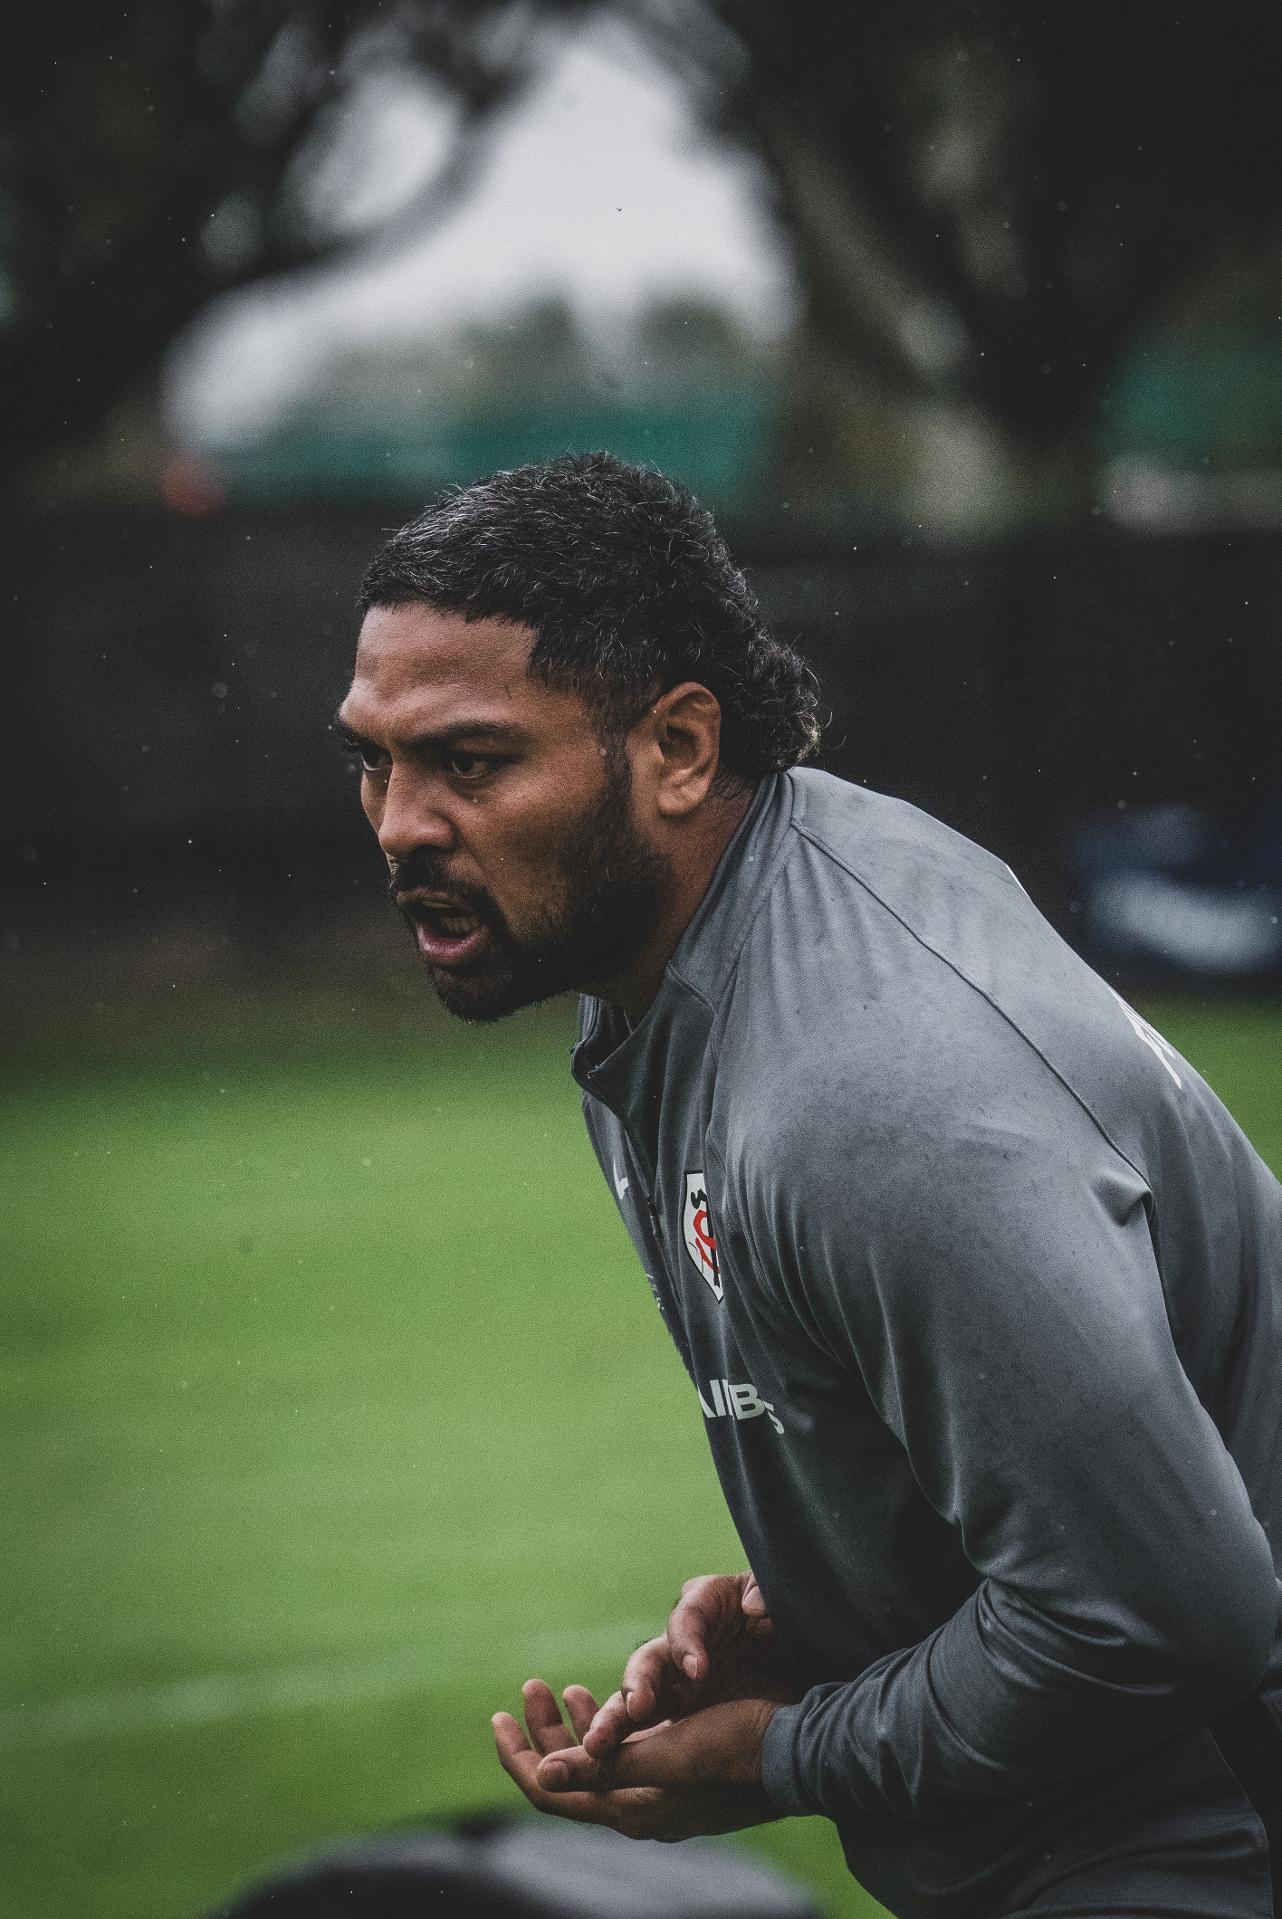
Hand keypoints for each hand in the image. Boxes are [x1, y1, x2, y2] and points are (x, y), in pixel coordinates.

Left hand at [491, 1678, 780, 1841]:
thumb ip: (603, 1764)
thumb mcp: (665, 1752)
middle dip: (540, 1732)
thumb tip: (539, 1773)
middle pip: (567, 1776)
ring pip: (594, 1761)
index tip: (496, 1717)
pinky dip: (603, 1724)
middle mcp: (637, 1805)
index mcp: (629, 1807)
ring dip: (570, 1725)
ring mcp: (657, 1790)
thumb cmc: (734, 1746)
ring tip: (554, 1688)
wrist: (798, 1751)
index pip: (550, 1791)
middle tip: (526, 1688)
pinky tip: (600, 1697)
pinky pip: (621, 1752)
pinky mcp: (674, 1770)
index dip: (516, 1757)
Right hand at [580, 1572, 798, 1764]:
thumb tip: (753, 1605)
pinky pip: (649, 1726)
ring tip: (599, 1743)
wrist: (817, 1661)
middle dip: (638, 1684)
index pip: (687, 1617)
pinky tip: (609, 1762)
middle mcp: (686, 1641)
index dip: (687, 1642)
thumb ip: (769, 1596)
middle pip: (651, 1659)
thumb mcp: (788, 1602)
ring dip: (617, 1718)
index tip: (698, 1670)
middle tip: (636, 1707)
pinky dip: (629, 1743)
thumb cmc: (799, 1619)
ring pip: (638, 1696)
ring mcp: (680, 1679)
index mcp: (709, 1604)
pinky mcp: (684, 1710)